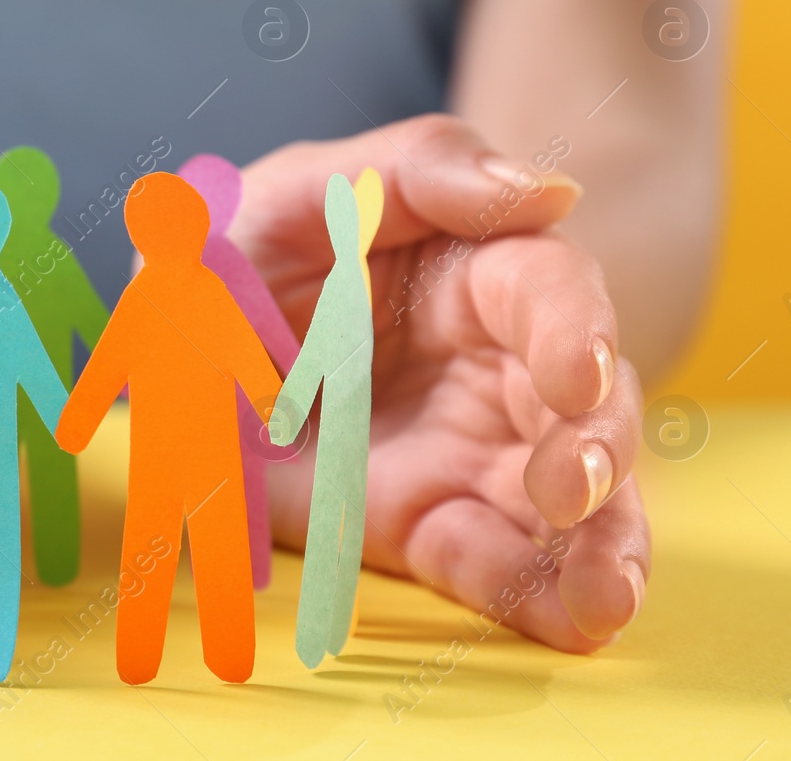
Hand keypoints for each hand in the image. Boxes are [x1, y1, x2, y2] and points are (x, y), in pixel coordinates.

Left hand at [244, 115, 647, 652]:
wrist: (182, 341)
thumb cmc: (254, 240)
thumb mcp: (307, 187)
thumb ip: (422, 168)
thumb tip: (552, 192)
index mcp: (478, 267)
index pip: (550, 293)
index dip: (573, 331)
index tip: (574, 375)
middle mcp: (499, 364)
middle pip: (585, 406)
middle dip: (597, 450)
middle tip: (573, 490)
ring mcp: (472, 450)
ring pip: (569, 501)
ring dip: (601, 546)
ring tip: (608, 596)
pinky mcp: (428, 521)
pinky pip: (492, 562)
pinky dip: (537, 597)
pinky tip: (575, 622)